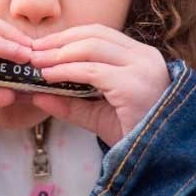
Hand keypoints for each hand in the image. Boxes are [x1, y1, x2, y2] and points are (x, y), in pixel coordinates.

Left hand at [27, 24, 170, 147]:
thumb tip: (35, 94)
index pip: (100, 34)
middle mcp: (144, 57)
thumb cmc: (135, 136)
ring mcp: (141, 68)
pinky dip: (66, 71)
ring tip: (36, 63)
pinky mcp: (133, 85)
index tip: (42, 46)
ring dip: (58, 54)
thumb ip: (71, 103)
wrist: (162, 160)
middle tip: (32, 52)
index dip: (68, 37)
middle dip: (59, 41)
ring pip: (91, 47)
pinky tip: (48, 77)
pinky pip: (92, 71)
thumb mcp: (99, 115)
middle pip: (94, 34)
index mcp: (141, 57)